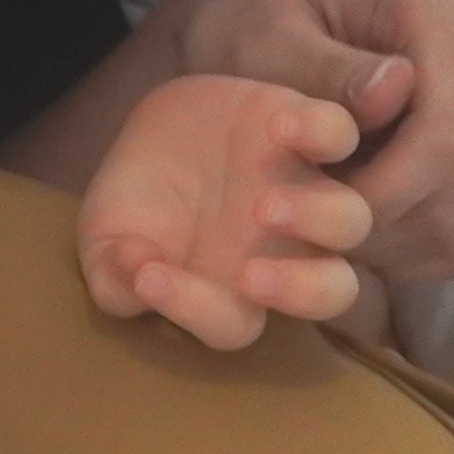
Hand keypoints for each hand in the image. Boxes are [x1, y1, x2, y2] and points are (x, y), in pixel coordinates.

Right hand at [79, 75, 374, 350]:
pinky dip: (323, 133)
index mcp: (236, 295)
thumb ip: (115, 277)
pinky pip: (340, 136)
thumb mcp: (103, 247)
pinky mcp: (303, 132)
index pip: (233, 326)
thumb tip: (137, 275)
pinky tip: (276, 127)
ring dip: (318, 219)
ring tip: (263, 204)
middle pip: (332, 292)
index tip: (147, 277)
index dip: (195, 311)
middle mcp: (285, 252)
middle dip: (301, 291)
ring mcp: (302, 192)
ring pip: (351, 221)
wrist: (150, 133)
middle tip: (250, 275)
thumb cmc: (133, 205)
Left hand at [155, 0, 453, 285]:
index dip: (384, 192)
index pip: (447, 130)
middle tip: (306, 228)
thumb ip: (322, 68)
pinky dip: (421, 249)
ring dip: (398, 243)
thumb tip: (393, 90)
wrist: (283, 24)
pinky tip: (364, 229)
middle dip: (384, 222)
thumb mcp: (265, 37)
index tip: (310, 213)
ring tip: (326, 222)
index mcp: (451, 3)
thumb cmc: (258, 24)